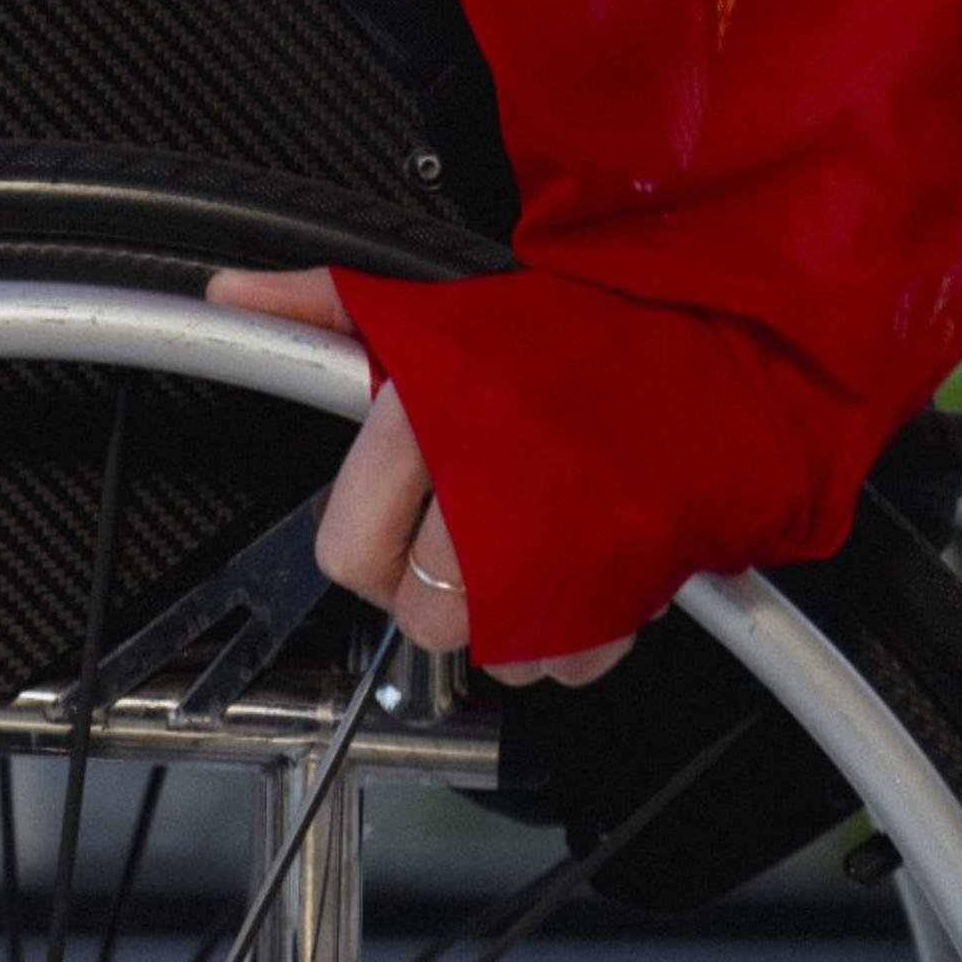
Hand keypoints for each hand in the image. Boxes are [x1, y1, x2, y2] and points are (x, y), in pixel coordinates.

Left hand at [199, 267, 632, 683]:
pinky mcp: (629, 603)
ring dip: (506, 616)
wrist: (727, 357)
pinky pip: (571, 664)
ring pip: (492, 652)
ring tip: (531, 543)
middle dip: (437, 585)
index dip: (366, 540)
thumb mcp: (445, 309)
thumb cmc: (588, 336)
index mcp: (439, 424)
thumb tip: (234, 297)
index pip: (347, 552)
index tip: (394, 518)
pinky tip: (582, 565)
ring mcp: (568, 562)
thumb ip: (327, 310)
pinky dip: (575, 632)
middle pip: (421, 617)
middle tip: (468, 532)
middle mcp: (498, 501)